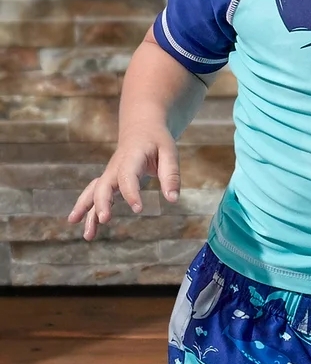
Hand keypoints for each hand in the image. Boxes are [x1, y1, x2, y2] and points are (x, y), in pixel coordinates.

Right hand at [69, 126, 178, 242]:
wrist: (140, 129)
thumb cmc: (157, 141)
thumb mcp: (169, 152)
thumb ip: (171, 174)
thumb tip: (173, 199)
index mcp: (131, 157)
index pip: (127, 176)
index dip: (131, 193)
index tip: (138, 209)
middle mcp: (115, 167)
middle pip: (103, 185)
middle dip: (102, 203)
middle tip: (104, 219)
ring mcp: (109, 174)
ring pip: (93, 192)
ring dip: (87, 211)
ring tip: (86, 235)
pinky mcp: (108, 181)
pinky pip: (95, 195)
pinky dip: (88, 210)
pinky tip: (85, 226)